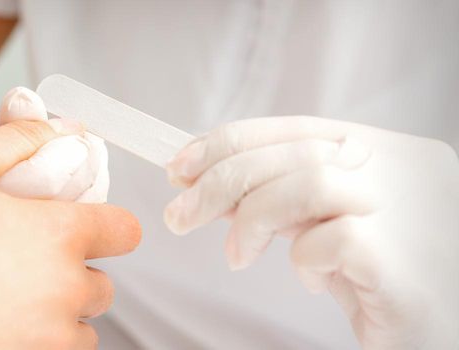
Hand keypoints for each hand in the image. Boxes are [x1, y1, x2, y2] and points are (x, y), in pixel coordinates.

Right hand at [0, 119, 140, 348]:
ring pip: (79, 326)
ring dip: (58, 310)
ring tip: (6, 295)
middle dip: (74, 269)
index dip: (108, 222)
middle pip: (102, 283)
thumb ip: (14, 141)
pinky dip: (37, 338)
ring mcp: (46, 339)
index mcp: (57, 237)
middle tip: (24, 258)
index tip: (83, 223)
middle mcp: (64, 293)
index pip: (126, 230)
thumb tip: (54, 131)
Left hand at [164, 116, 458, 348]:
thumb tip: (208, 185)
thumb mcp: (325, 224)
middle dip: (220, 182)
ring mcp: (409, 213)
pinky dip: (304, 259)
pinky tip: (314, 280)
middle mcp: (403, 169)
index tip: (180, 167)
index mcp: (385, 150)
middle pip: (293, 152)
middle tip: (180, 216)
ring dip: (252, 219)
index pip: (294, 127)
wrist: (437, 333)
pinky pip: (333, 240)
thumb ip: (282, 198)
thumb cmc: (379, 279)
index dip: (228, 143)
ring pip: (310, 183)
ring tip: (238, 256)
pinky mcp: (403, 264)